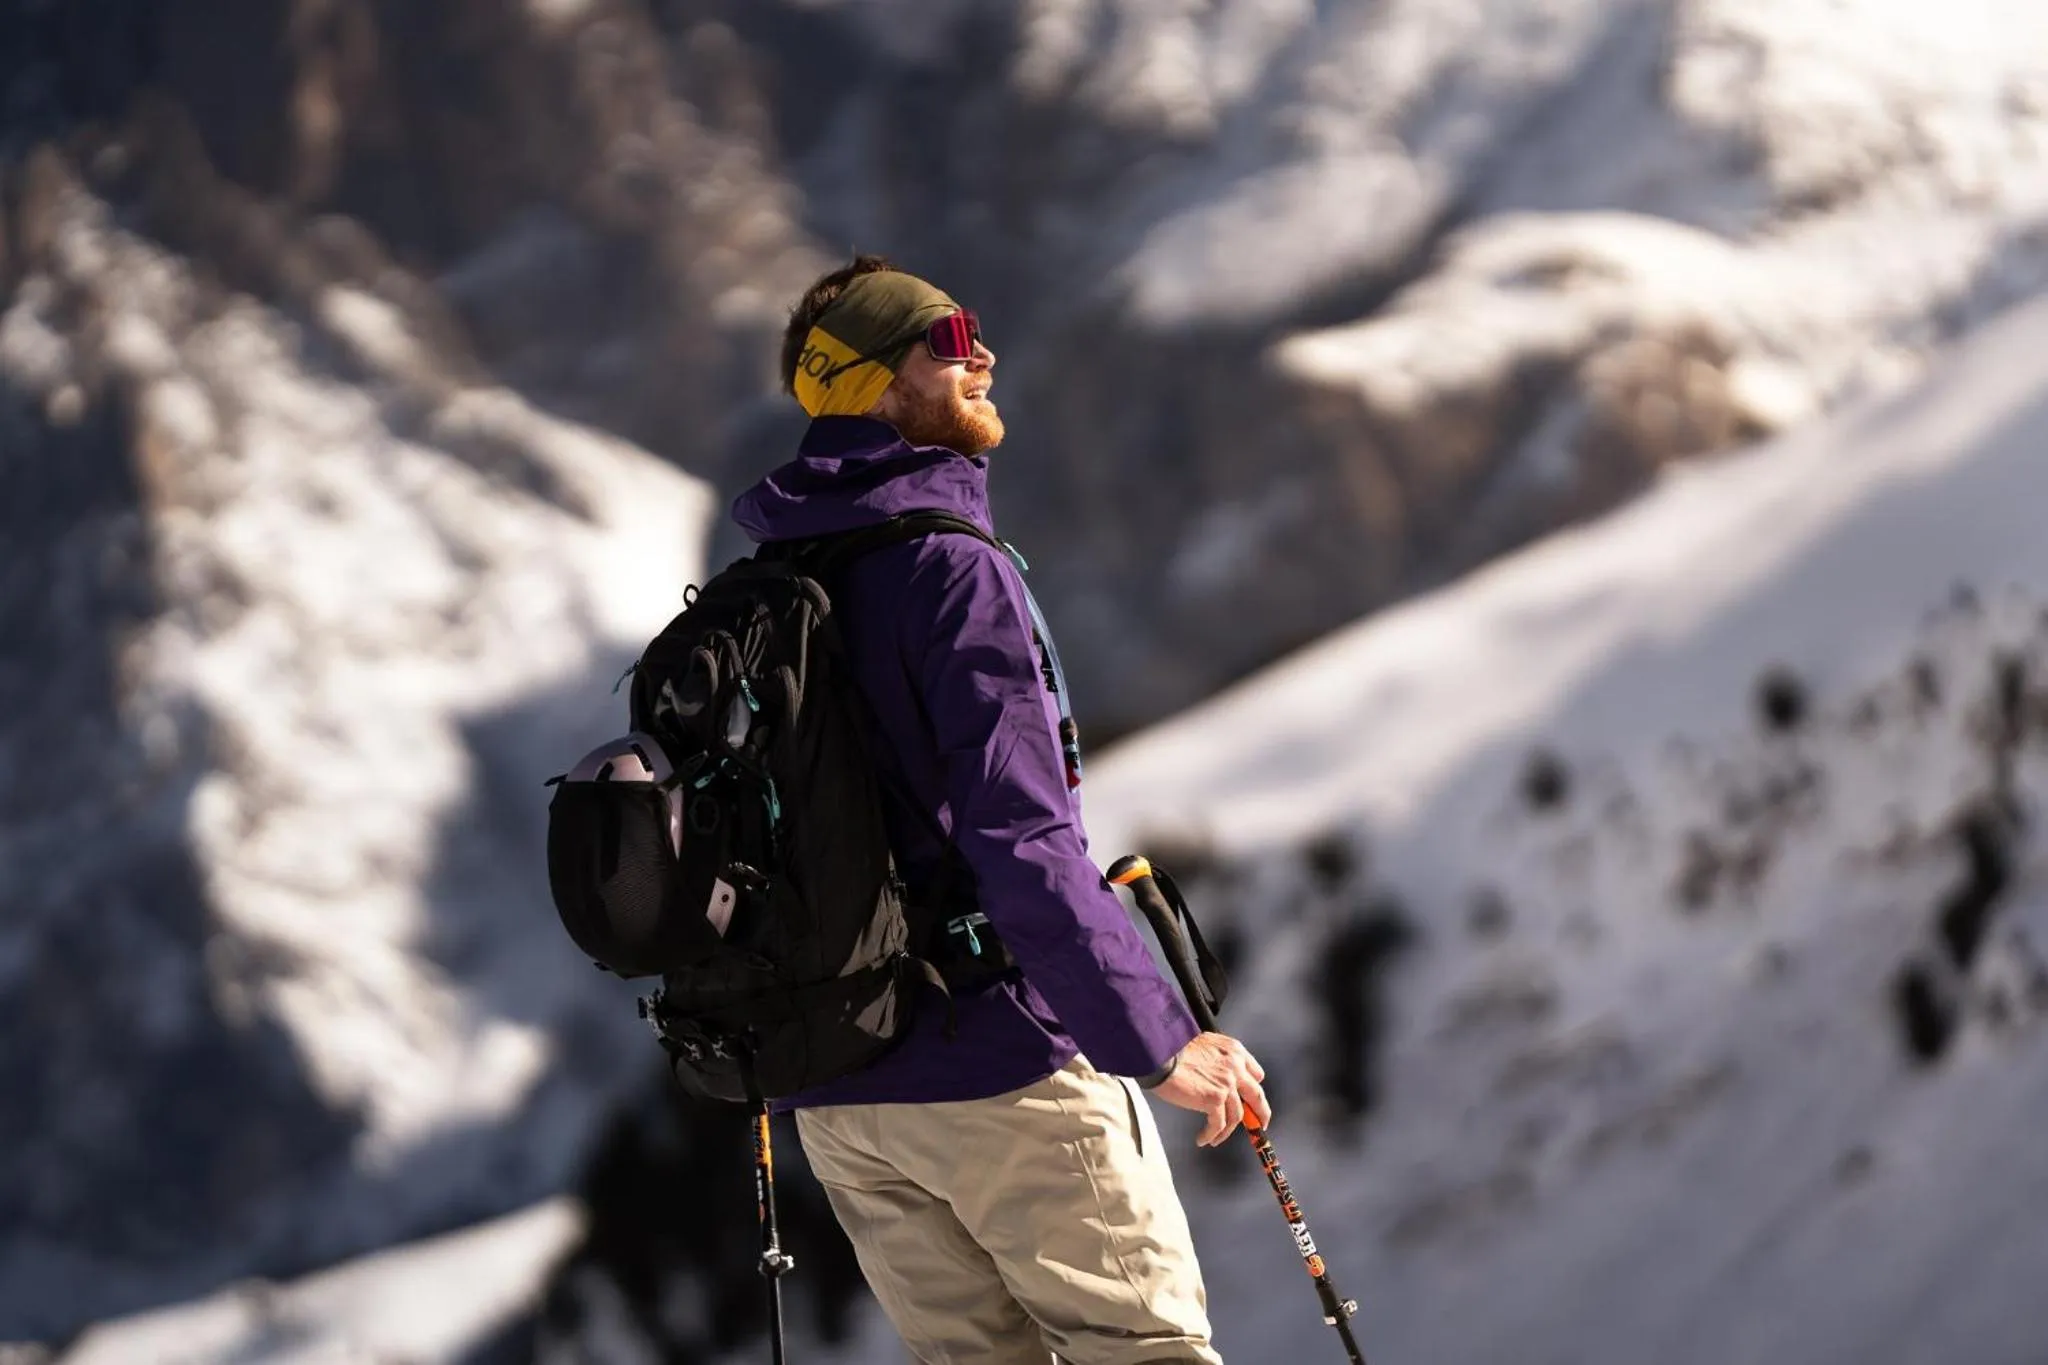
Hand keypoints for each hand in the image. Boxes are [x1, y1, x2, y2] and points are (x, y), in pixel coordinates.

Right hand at [1151, 1032, 1270, 1146]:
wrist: (1159, 1053)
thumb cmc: (1173, 1048)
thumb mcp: (1205, 1044)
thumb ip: (1219, 1058)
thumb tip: (1219, 1079)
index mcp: (1235, 1051)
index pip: (1256, 1074)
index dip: (1252, 1090)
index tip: (1250, 1100)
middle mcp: (1236, 1067)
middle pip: (1257, 1096)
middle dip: (1260, 1114)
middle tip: (1259, 1125)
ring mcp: (1227, 1084)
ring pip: (1236, 1116)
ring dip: (1227, 1131)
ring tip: (1215, 1138)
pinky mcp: (1214, 1099)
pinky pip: (1219, 1124)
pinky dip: (1212, 1134)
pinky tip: (1203, 1138)